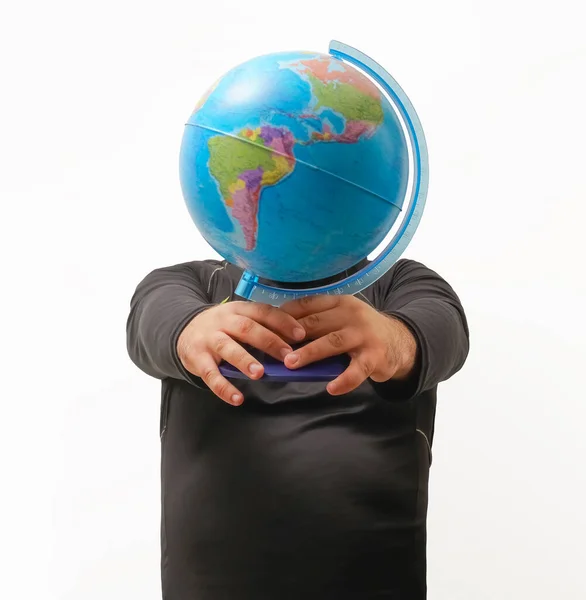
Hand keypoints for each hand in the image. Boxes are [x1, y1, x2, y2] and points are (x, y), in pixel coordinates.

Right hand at [177, 301, 305, 405]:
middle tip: (287, 356)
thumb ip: (262, 327)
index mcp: (239, 309)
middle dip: (269, 341)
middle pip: (247, 328)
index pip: (263, 311)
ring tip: (259, 374)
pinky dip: (223, 387)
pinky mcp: (197, 358)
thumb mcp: (240, 319)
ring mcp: (209, 339)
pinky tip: (237, 399)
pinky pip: (210, 374)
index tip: (300, 334)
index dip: (282, 322)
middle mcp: (223, 321)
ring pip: (227, 347)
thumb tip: (296, 341)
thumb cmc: (223, 328)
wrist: (184, 330)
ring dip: (244, 360)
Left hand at [280, 295, 417, 394]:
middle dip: (292, 335)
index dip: (286, 316)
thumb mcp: (342, 318)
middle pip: (317, 323)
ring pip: (332, 342)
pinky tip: (331, 389)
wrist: (400, 342)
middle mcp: (352, 315)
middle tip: (272, 348)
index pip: (308, 304)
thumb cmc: (361, 332)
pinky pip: (357, 370)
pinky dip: (344, 380)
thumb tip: (281, 337)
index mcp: (339, 303)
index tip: (267, 327)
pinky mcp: (375, 356)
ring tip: (290, 364)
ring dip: (310, 353)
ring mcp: (364, 335)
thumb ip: (318, 323)